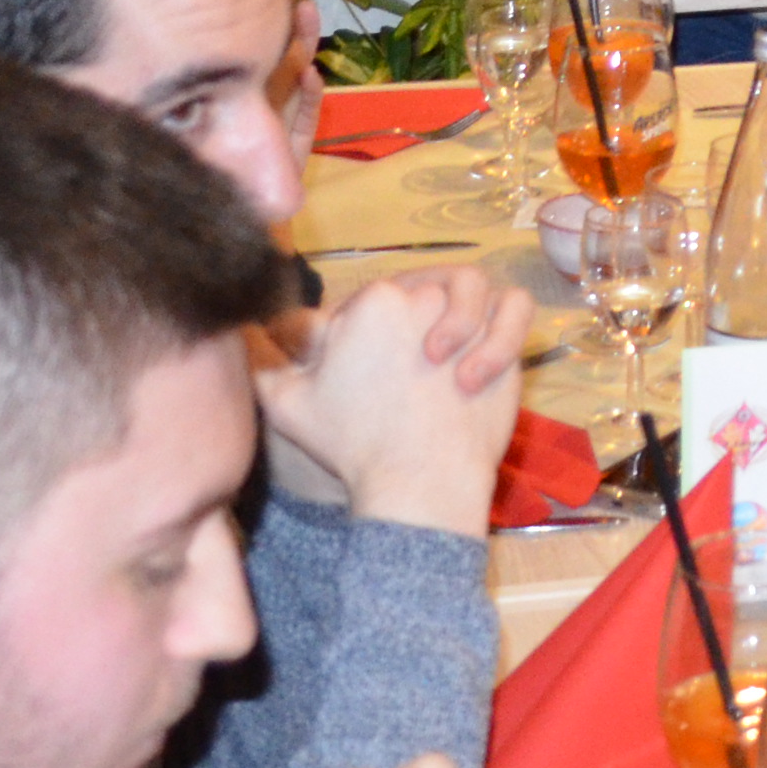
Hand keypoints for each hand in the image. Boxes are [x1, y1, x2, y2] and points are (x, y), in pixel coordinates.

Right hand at [255, 264, 527, 533]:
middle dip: (406, 326)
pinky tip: (480, 360)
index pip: (368, 300)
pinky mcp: (506, 345)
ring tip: (442, 357)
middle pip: (417, 291)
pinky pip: (515, 307)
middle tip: (402, 371)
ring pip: (470, 286)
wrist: (419, 481)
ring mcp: (471, 319)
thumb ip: (265, 364)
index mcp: (373, 301)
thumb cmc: (353, 444)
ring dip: (460, 315)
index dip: (362, 334)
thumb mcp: (287, 403)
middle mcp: (424, 297)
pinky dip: (504, 323)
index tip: (365, 372)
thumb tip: (250, 337)